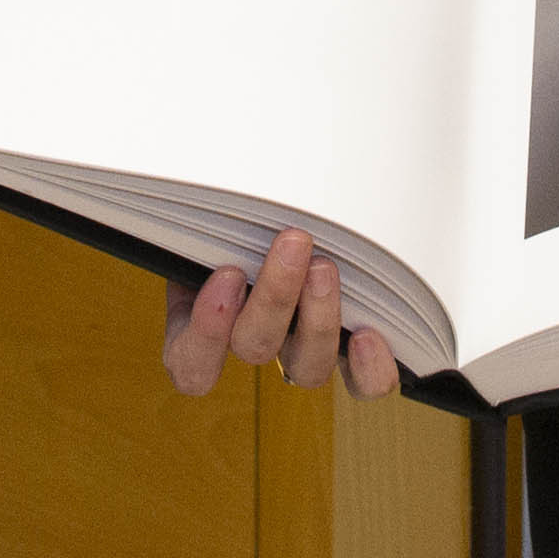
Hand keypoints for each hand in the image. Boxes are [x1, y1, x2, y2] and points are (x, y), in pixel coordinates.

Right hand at [161, 229, 398, 397]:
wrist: (287, 213)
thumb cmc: (242, 213)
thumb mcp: (213, 214)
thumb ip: (210, 216)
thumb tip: (189, 172)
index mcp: (200, 322)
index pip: (189, 362)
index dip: (206, 333)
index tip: (227, 275)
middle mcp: (249, 340)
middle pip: (253, 347)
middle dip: (274, 296)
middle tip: (292, 242)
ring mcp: (297, 351)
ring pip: (305, 369)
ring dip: (318, 320)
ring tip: (326, 268)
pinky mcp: (344, 351)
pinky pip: (360, 385)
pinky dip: (368, 370)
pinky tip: (369, 335)